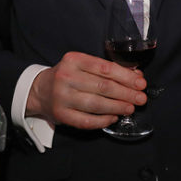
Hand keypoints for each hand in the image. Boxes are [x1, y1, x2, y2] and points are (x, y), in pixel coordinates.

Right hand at [26, 51, 146, 129]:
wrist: (40, 90)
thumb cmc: (68, 76)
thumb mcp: (83, 65)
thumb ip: (107, 70)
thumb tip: (135, 76)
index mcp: (74, 60)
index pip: (105, 68)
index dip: (126, 77)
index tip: (140, 83)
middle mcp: (66, 77)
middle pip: (103, 86)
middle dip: (126, 93)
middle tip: (141, 98)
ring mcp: (62, 97)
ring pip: (97, 104)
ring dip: (118, 107)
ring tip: (130, 108)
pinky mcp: (62, 115)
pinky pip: (87, 121)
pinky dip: (103, 120)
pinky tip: (114, 117)